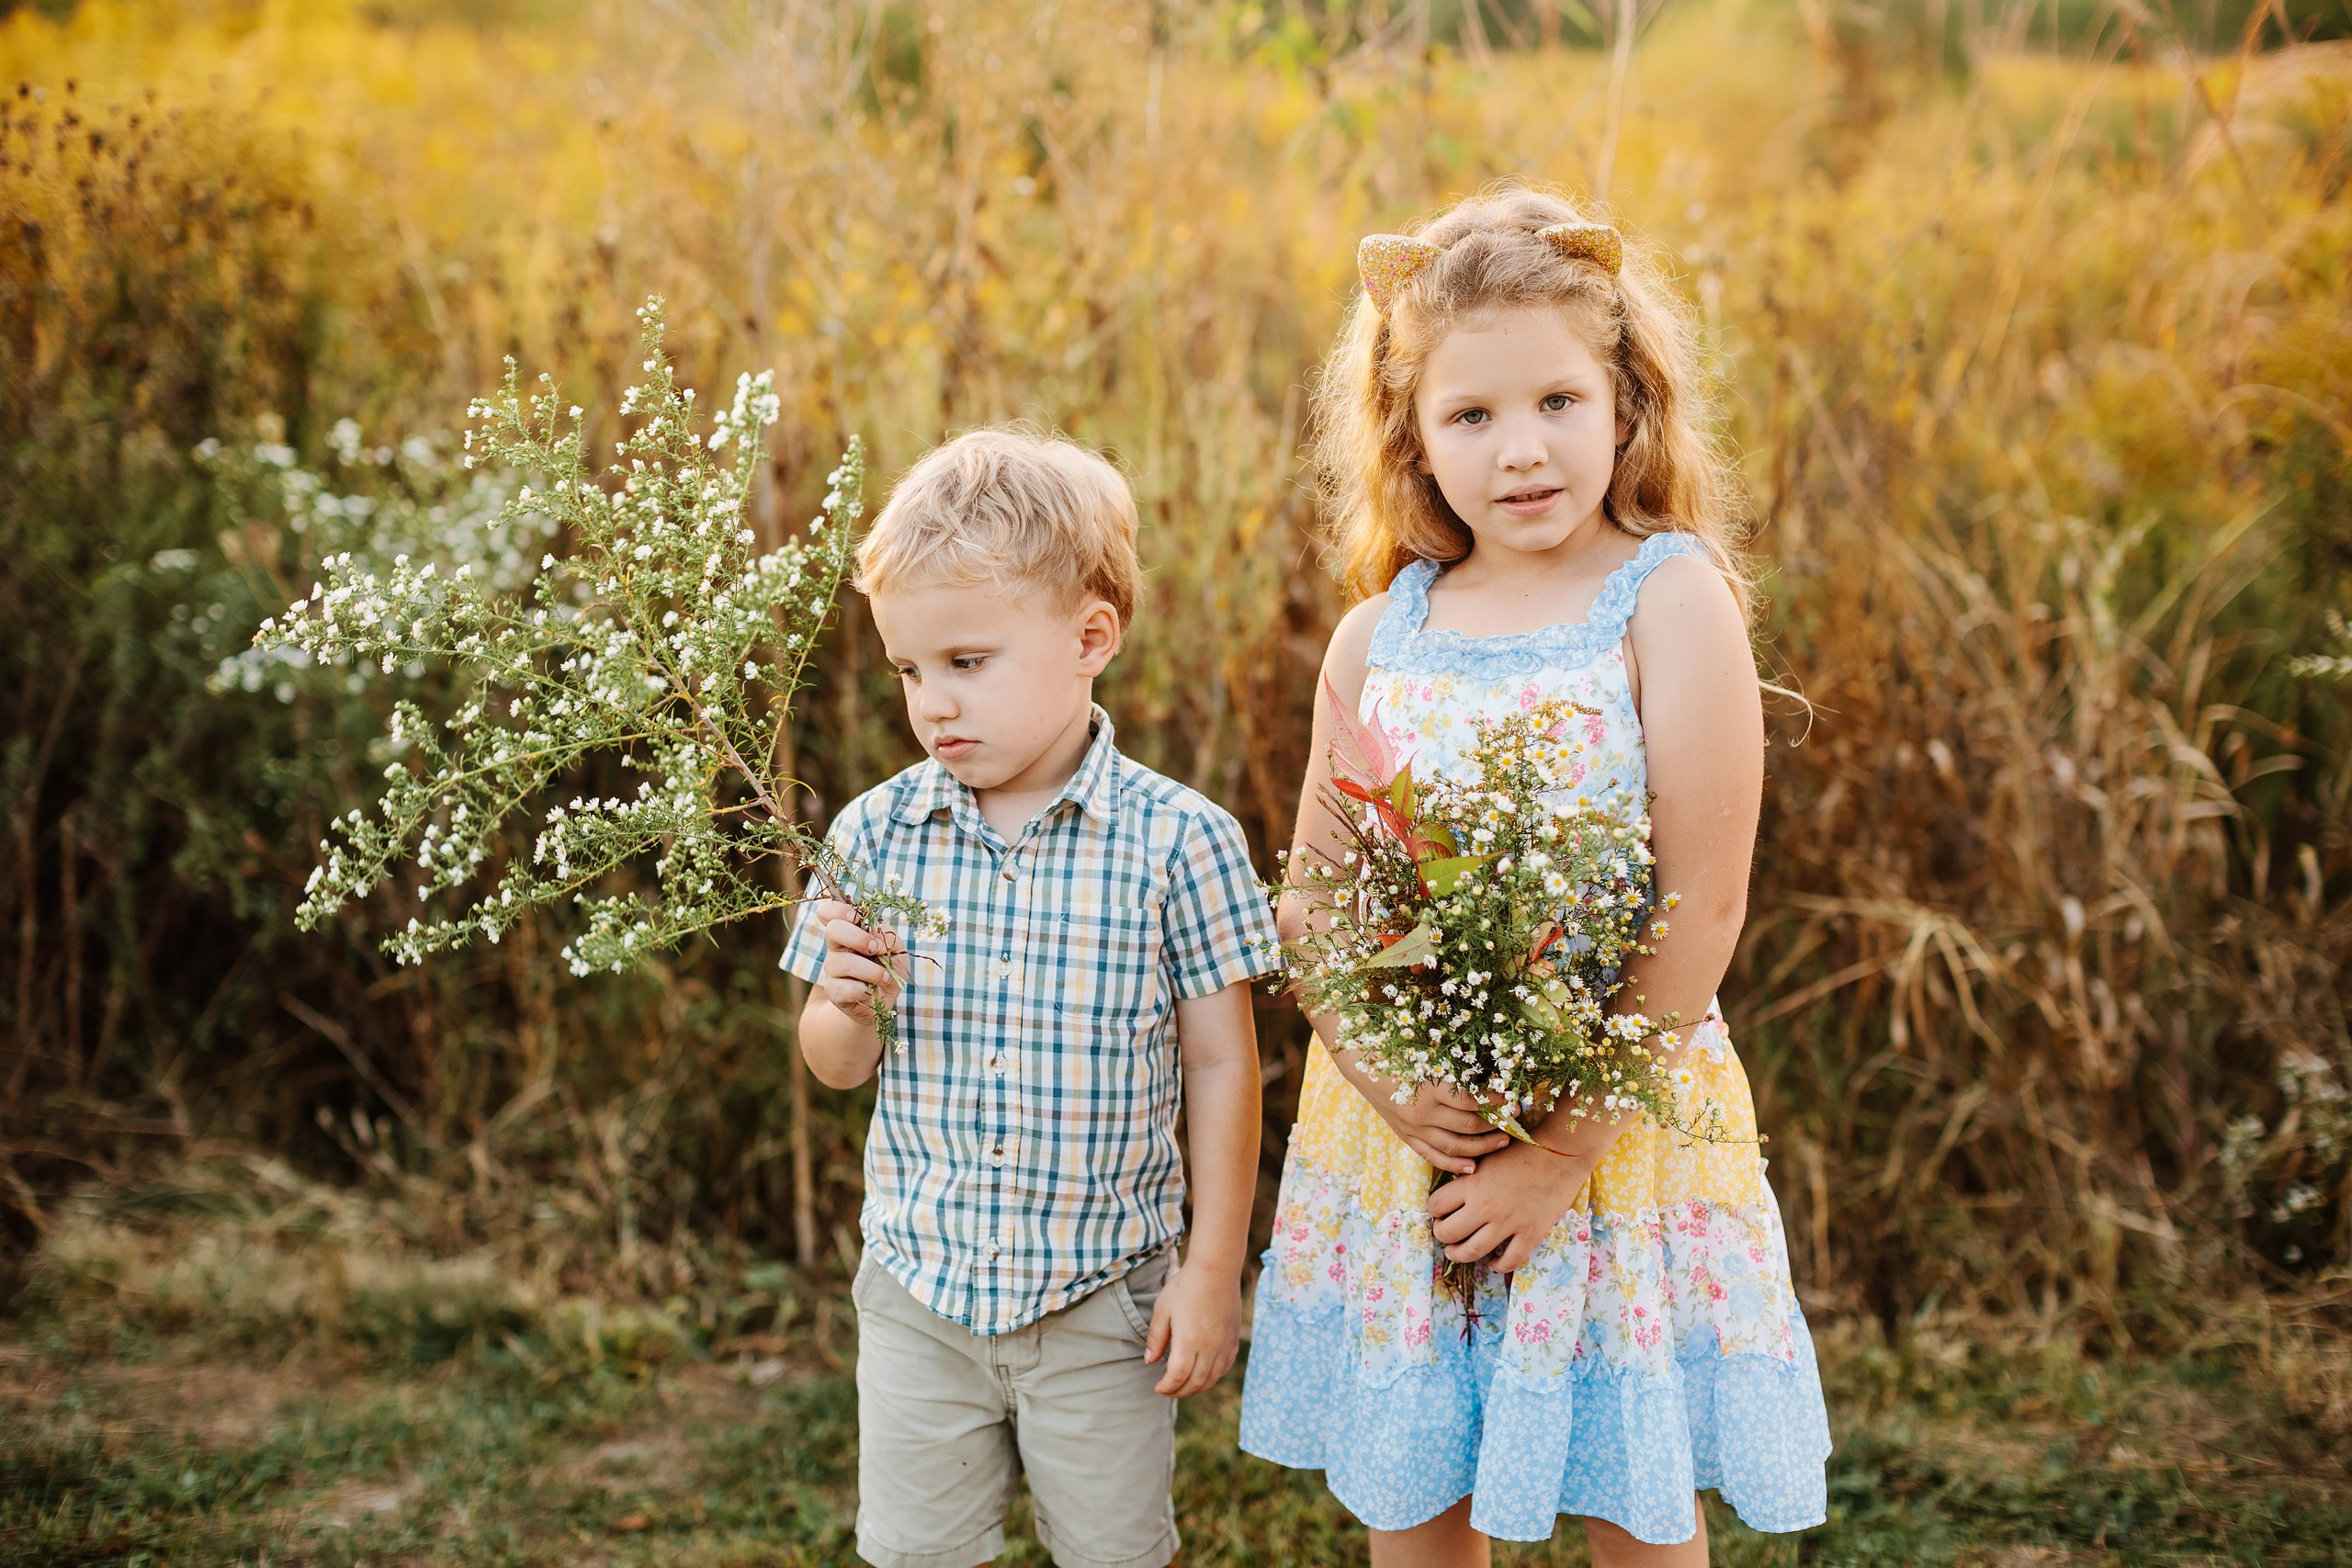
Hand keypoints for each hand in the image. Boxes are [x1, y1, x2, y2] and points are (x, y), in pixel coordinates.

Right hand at [810, 899, 903, 1025]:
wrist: (883, 1001)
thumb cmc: (889, 969)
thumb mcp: (896, 949)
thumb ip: (887, 936)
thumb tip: (875, 937)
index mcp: (849, 932)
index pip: (827, 912)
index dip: (838, 910)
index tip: (857, 919)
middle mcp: (836, 948)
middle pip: (833, 930)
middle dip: (859, 938)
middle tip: (877, 949)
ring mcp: (832, 970)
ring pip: (842, 963)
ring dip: (870, 970)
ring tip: (884, 978)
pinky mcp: (834, 992)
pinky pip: (845, 988)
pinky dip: (864, 990)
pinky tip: (871, 991)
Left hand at [1143, 1259, 1241, 1396]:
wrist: (1216, 1269)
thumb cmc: (1185, 1286)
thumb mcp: (1163, 1309)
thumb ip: (1156, 1338)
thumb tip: (1149, 1360)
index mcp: (1189, 1341)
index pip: (1178, 1377)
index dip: (1167, 1387)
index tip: (1158, 1388)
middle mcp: (1209, 1348)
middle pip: (1195, 1383)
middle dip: (1179, 1391)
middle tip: (1168, 1390)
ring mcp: (1224, 1345)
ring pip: (1212, 1378)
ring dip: (1196, 1388)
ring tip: (1183, 1386)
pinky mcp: (1233, 1339)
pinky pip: (1224, 1367)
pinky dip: (1213, 1376)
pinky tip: (1204, 1374)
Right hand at [1337, 1052, 1508, 1174]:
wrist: (1361, 1064)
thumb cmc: (1398, 1052)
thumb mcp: (1426, 1054)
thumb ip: (1455, 1065)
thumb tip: (1490, 1070)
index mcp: (1429, 1088)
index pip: (1472, 1101)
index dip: (1496, 1103)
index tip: (1512, 1100)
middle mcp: (1423, 1112)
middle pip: (1468, 1126)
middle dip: (1496, 1125)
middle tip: (1515, 1121)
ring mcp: (1413, 1128)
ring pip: (1455, 1147)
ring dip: (1482, 1147)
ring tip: (1503, 1143)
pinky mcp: (1406, 1136)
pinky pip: (1432, 1157)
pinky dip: (1454, 1164)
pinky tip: (1473, 1167)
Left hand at [1427, 1137, 1597, 1272]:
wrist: (1561, 1154)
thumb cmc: (1523, 1149)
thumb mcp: (1487, 1156)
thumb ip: (1469, 1175)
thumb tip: (1453, 1191)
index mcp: (1472, 1184)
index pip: (1436, 1205)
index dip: (1434, 1210)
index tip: (1440, 1211)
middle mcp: (1485, 1206)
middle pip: (1449, 1233)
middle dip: (1442, 1235)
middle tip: (1445, 1233)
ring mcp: (1508, 1223)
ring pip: (1472, 1251)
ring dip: (1459, 1255)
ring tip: (1456, 1252)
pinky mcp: (1530, 1234)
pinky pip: (1509, 1260)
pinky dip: (1497, 1265)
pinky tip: (1493, 1262)